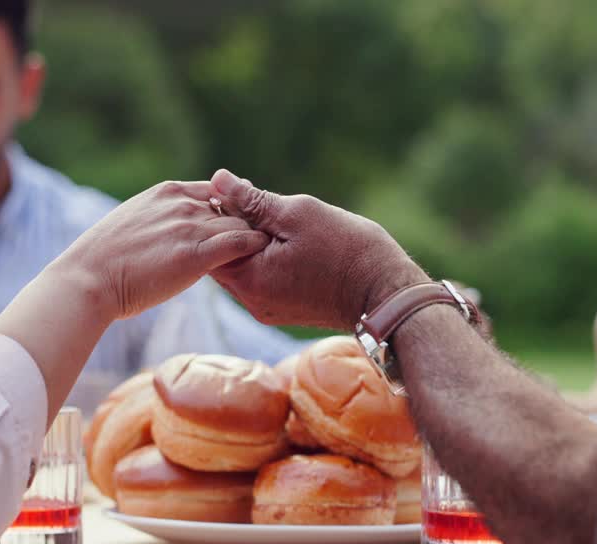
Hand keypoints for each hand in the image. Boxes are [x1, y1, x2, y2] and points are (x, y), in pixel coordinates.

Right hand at [57, 180, 269, 319]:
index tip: (240, 225)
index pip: (216, 191)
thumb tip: (171, 232)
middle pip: (234, 207)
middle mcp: (182, 203)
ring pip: (241, 224)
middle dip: (250, 223)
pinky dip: (255, 248)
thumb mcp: (134, 223)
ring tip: (270, 254)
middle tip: (268, 242)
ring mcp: (190, 227)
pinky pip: (241, 243)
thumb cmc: (105, 261)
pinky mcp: (196, 255)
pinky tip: (262, 259)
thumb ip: (160, 219)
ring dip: (256, 238)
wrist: (89, 280)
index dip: (232, 209)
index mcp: (167, 191)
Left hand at [207, 169, 427, 329]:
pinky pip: (259, 279)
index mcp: (247, 278)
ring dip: (249, 242)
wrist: (386, 294)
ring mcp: (265, 309)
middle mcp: (250, 301)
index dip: (217, 210)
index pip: (210, 241)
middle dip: (231, 226)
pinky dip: (263, 258)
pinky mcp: (281, 311)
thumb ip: (252, 200)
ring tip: (272, 218)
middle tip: (252, 199)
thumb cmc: (347, 250)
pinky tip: (284, 240)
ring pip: (241, 268)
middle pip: (222, 257)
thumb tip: (218, 180)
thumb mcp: (297, 214)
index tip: (237, 191)